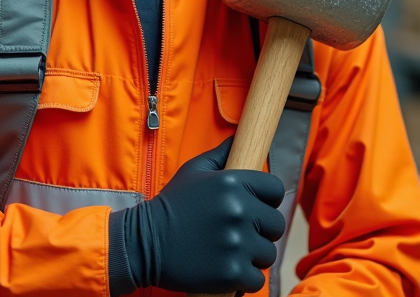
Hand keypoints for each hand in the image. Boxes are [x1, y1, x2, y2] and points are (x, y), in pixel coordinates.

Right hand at [119, 136, 285, 293]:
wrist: (143, 244)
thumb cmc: (171, 206)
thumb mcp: (193, 171)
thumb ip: (221, 155)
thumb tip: (239, 139)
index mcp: (232, 182)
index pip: (276, 189)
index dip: (268, 200)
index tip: (256, 209)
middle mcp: (238, 210)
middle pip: (276, 224)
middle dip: (262, 230)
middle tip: (241, 234)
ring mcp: (236, 243)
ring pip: (268, 253)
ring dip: (253, 256)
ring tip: (230, 252)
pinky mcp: (232, 273)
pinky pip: (257, 279)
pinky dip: (245, 279)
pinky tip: (226, 269)